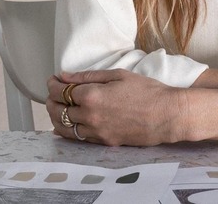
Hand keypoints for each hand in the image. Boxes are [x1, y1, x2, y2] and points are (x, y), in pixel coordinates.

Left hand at [46, 70, 184, 146]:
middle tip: (52, 93)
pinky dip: (68, 131)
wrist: (166, 114)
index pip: (61, 91)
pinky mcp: (104, 142)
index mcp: (92, 95)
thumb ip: (87, 76)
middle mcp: (90, 116)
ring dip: (55, 117)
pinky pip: (78, 138)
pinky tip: (66, 125)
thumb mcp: (117, 74)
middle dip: (51, 100)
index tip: (53, 79)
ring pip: (64, 128)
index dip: (52, 84)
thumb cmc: (146, 91)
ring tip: (56, 108)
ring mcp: (97, 131)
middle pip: (58, 110)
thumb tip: (64, 76)